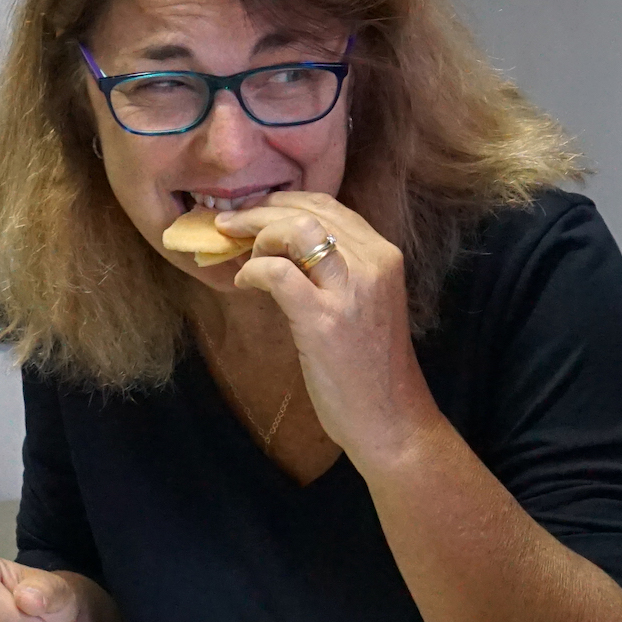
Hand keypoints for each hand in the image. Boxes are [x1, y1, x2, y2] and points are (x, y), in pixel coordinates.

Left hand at [212, 191, 437, 464]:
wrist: (392, 420)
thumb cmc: (372, 368)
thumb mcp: (365, 303)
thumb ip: (338, 270)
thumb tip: (283, 246)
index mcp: (384, 255)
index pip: (327, 205)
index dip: (282, 202)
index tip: (254, 213)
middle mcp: (373, 263)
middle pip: (308, 211)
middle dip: (259, 211)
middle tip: (229, 224)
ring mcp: (351, 291)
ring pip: (295, 230)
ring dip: (258, 235)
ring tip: (242, 254)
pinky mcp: (325, 320)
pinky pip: (278, 273)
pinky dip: (253, 270)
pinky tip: (244, 281)